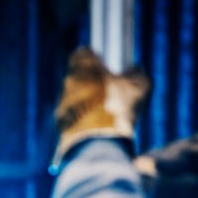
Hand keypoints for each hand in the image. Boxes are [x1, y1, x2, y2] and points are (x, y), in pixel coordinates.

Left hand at [54, 48, 149, 162]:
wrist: (95, 143)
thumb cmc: (117, 108)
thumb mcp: (138, 87)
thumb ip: (137, 73)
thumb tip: (135, 70)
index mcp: (83, 66)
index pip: (82, 54)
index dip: (93, 59)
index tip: (104, 66)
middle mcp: (68, 82)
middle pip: (78, 77)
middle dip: (91, 83)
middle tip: (108, 93)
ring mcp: (61, 103)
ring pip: (74, 97)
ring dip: (86, 103)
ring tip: (105, 115)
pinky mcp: (59, 123)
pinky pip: (71, 117)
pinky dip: (81, 120)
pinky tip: (96, 128)